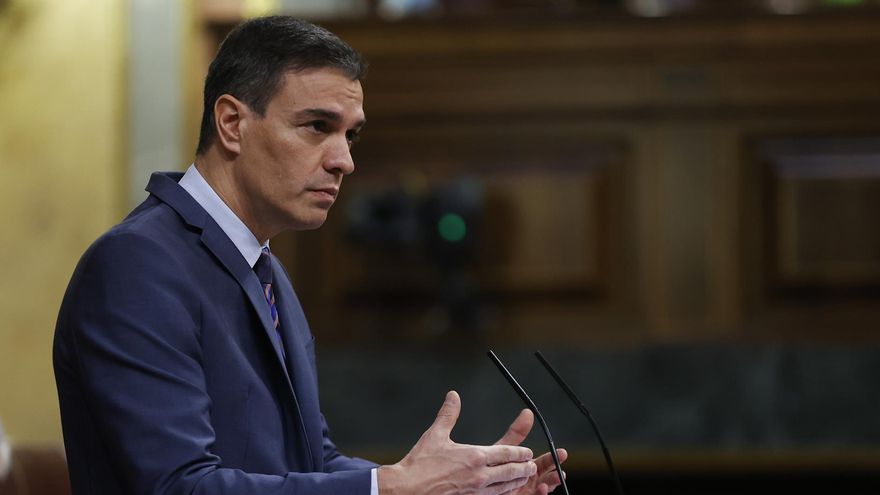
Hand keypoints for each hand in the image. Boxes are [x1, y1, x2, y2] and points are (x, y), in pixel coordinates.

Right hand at [379, 391, 537, 494]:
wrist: (408, 489)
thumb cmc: (420, 464)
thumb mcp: (435, 435)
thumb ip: (448, 414)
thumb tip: (453, 396)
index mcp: (474, 456)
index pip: (506, 453)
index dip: (519, 452)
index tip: (527, 452)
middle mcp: (479, 475)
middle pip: (511, 471)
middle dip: (524, 468)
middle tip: (532, 465)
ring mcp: (476, 491)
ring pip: (505, 487)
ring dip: (517, 481)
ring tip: (523, 478)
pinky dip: (504, 493)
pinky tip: (505, 492)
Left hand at [495, 409, 567, 494]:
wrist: (479, 482)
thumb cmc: (493, 466)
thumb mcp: (505, 448)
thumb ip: (517, 433)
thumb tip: (527, 413)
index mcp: (528, 467)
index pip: (544, 462)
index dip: (554, 457)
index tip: (562, 452)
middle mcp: (529, 480)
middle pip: (546, 474)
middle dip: (555, 469)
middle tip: (562, 466)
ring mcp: (526, 490)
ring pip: (543, 488)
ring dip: (551, 483)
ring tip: (556, 476)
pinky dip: (540, 494)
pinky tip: (541, 489)